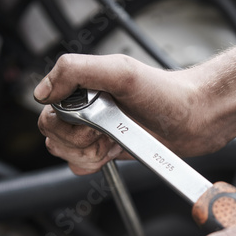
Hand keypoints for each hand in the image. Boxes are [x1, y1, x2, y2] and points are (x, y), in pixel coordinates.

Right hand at [35, 53, 222, 173]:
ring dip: (87, 153)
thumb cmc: (165, 92)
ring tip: (111, 142)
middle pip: (53, 135)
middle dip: (78, 141)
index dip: (68, 124)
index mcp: (83, 87)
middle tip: (104, 132)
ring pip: (65, 152)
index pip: (49, 112)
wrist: (194, 119)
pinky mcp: (106, 147)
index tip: (92, 121)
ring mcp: (95, 129)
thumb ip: (76, 71)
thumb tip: (42, 91)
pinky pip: (81, 164)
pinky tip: (112, 152)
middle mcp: (85, 107)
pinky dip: (92, 163)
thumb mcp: (120, 71)